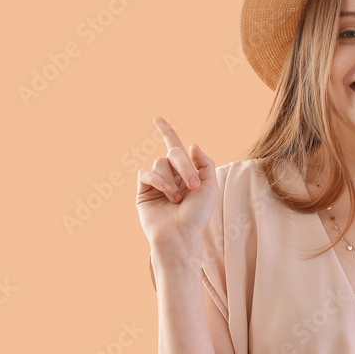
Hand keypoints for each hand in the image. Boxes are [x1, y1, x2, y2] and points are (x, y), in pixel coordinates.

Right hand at [135, 116, 217, 250]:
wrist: (181, 235)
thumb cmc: (198, 215)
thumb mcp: (210, 186)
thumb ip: (204, 162)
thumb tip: (191, 144)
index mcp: (186, 173)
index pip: (176, 148)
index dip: (166, 132)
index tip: (157, 119)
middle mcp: (171, 175)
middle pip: (173, 152)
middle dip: (185, 165)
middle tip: (194, 185)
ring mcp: (156, 183)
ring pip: (160, 162)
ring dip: (172, 179)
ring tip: (178, 199)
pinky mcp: (143, 191)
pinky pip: (146, 173)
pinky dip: (158, 181)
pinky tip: (166, 193)